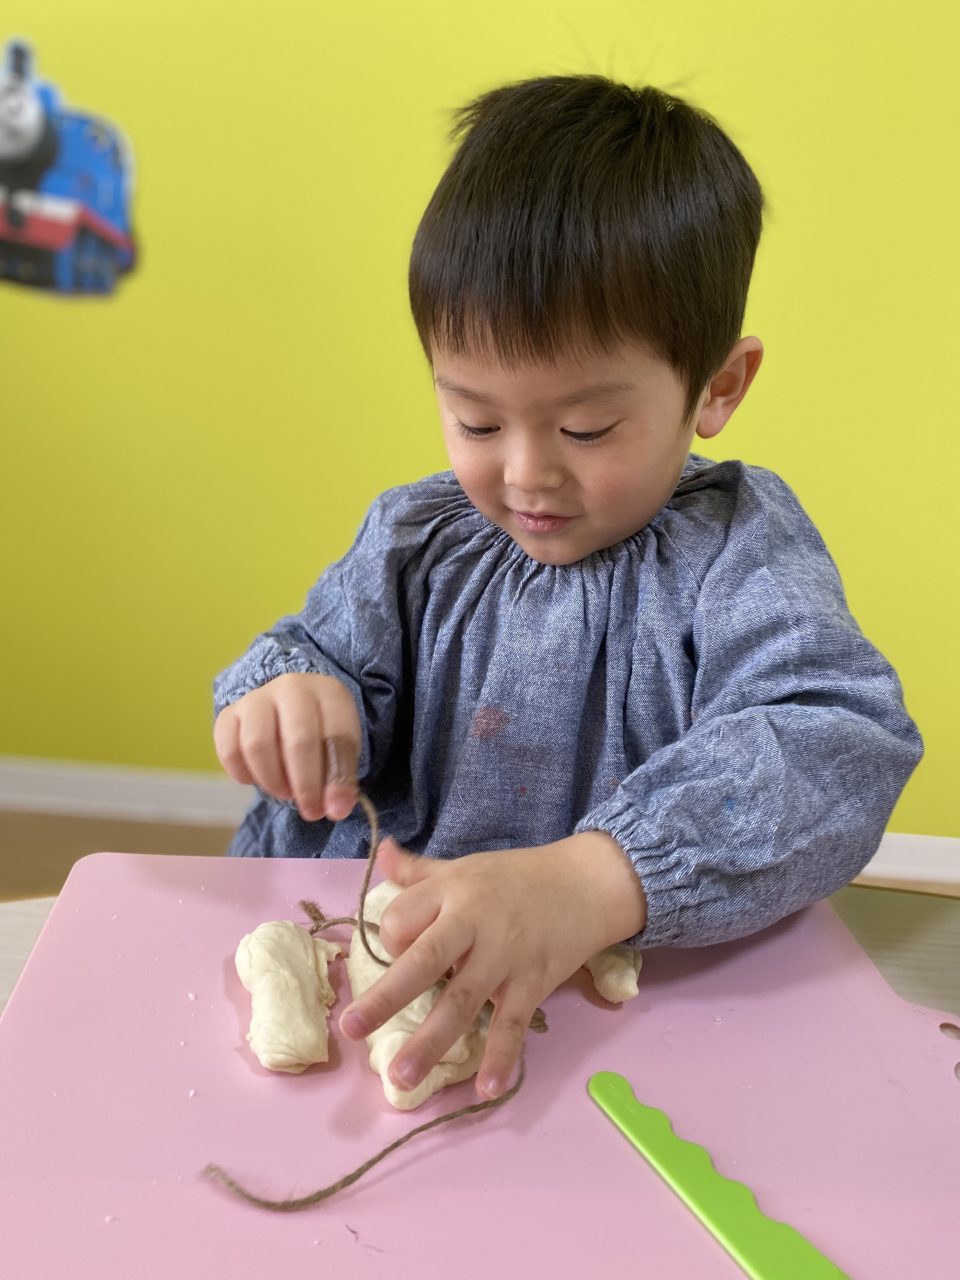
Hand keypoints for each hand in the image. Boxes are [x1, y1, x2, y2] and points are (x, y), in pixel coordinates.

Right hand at [213, 673, 359, 820]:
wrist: (288, 707)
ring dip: (273, 780)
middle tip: (311, 811)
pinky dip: (242, 774)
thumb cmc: (320, 730)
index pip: (338, 736)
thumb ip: (341, 776)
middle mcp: (291, 688)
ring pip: (258, 745)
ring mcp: (256, 698)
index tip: (336, 809)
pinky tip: (257, 779)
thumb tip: (336, 809)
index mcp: (329, 692)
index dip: (337, 779)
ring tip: (285, 792)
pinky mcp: (229, 714)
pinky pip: (228, 750)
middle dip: (306, 785)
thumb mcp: (340, 747)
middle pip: (299, 740)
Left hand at [339, 832, 646, 1099]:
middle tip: (351, 1029)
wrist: (585, 882)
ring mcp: (505, 957)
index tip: (399, 949)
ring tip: (401, 1078)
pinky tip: (485, 1090)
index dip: (390, 939)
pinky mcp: (533, 983)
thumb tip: (382, 852)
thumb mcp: (464, 867)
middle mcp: (474, 924)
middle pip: (424, 962)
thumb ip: (419, 870)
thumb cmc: (516, 877)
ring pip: (461, 1003)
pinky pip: (512, 1025)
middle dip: (387, 998)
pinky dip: (501, 1057)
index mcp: (451, 891)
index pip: (401, 920)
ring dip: (430, 1043)